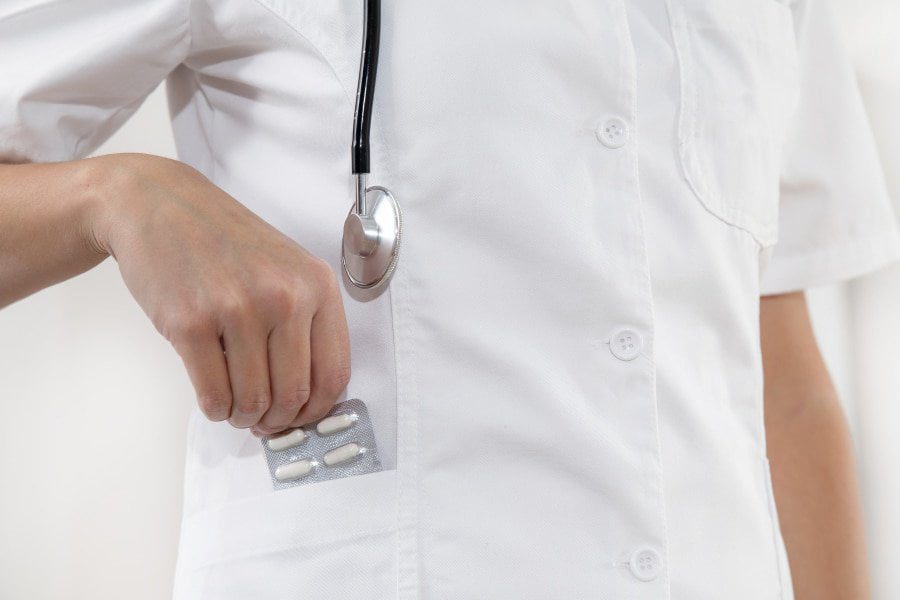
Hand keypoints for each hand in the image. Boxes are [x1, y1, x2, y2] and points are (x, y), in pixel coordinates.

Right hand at [85, 153, 349, 435]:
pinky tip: (213, 397)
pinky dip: (215, 410)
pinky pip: (214, 396)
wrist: (158, 205)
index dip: (317, 411)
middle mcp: (284, 296)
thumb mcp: (285, 268)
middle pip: (294, 395)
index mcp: (316, 285)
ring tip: (235, 404)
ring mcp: (238, 309)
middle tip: (260, 418)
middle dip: (276, 420)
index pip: (334, 373)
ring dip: (243, 416)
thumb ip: (305, 324)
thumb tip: (307, 400)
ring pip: (254, 401)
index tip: (299, 418)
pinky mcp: (191, 323)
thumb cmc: (224, 242)